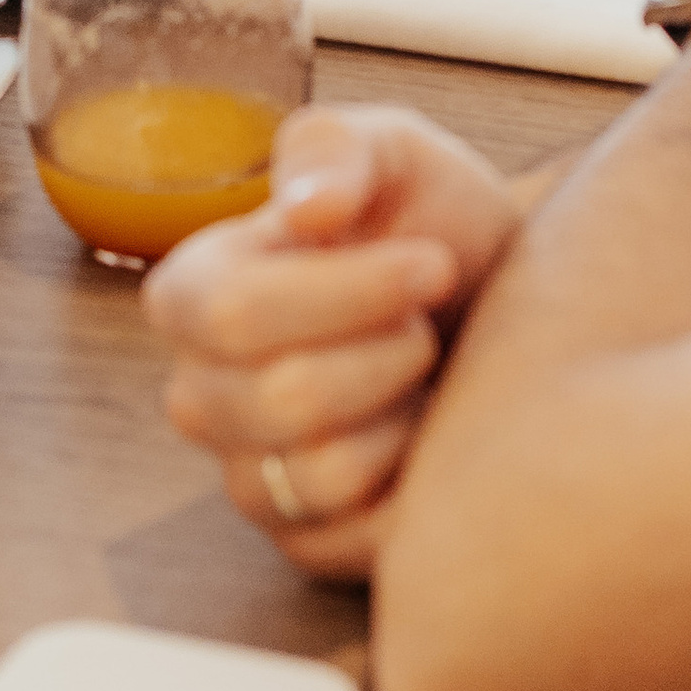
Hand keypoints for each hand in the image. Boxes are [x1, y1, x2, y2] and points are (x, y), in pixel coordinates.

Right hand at [142, 107, 520, 578]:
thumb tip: (307, 209)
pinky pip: (359, 536)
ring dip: (405, 413)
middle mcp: (201, 392)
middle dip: (392, 350)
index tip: (431, 261)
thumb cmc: (430, 219)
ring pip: (323, 472)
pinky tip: (430, 429)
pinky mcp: (306, 539)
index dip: (348, 292)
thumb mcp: (393, 151)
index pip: (232, 314)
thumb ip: (338, 152)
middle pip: (284, 397)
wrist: (496, 300)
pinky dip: (418, 480)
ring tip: (423, 372)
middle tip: (429, 319)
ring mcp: (248, 474)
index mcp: (194, 292)